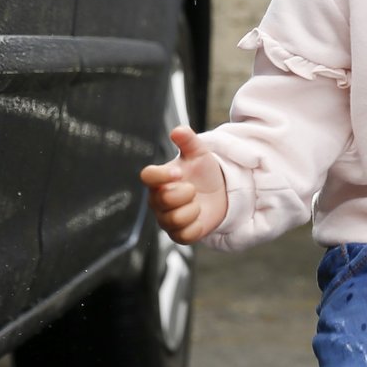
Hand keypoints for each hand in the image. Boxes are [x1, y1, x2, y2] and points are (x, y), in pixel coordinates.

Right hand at [138, 125, 228, 243]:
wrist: (219, 193)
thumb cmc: (203, 172)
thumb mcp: (199, 153)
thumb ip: (188, 141)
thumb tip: (178, 130)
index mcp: (158, 179)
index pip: (147, 176)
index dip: (162, 175)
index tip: (180, 172)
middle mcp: (157, 200)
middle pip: (163, 200)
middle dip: (185, 193)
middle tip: (194, 189)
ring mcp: (165, 218)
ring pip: (174, 219)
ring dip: (193, 210)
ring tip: (197, 203)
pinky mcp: (177, 234)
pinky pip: (184, 235)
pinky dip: (197, 226)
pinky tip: (199, 218)